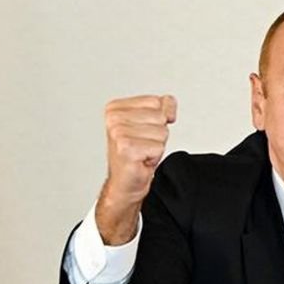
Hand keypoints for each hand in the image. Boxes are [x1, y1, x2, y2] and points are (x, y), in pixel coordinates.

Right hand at [95, 94, 176, 244]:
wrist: (126, 182)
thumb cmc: (136, 154)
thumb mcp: (151, 123)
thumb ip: (162, 106)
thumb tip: (169, 102)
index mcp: (116, 108)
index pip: (156, 101)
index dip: (157, 120)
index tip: (142, 133)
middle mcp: (114, 119)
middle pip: (160, 117)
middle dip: (157, 134)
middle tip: (142, 145)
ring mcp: (119, 133)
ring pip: (162, 132)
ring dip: (156, 146)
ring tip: (142, 152)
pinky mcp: (127, 148)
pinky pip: (159, 147)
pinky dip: (155, 157)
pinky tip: (141, 160)